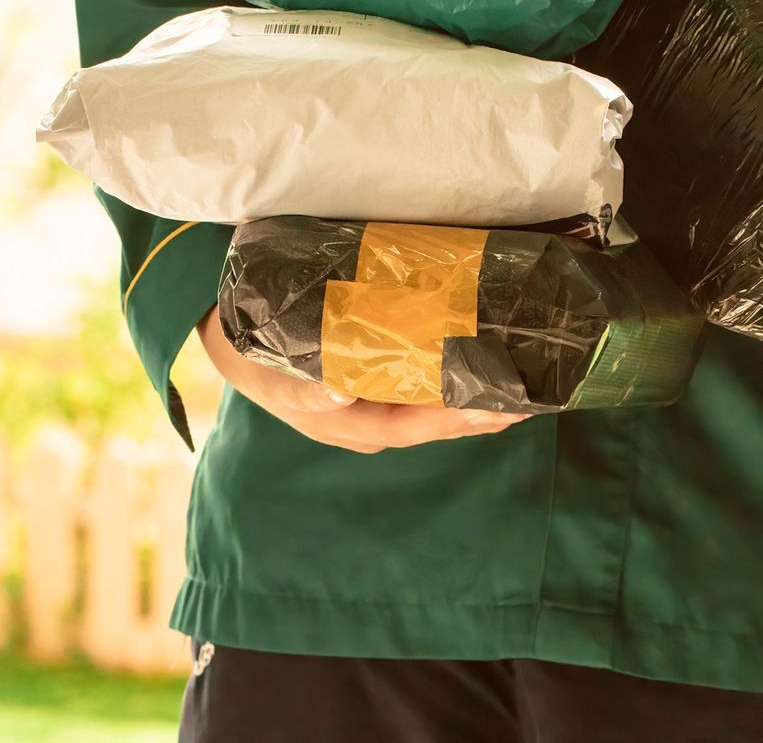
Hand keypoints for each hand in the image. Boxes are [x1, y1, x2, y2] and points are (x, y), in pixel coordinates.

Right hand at [196, 310, 527, 452]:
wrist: (230, 337)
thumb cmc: (259, 358)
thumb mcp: (278, 377)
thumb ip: (308, 391)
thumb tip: (339, 394)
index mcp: (353, 424)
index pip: (421, 425)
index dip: (464, 418)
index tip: (505, 408)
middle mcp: (369, 421)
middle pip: (437, 419)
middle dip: (482, 409)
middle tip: (532, 395)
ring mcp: (372, 403)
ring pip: (432, 402)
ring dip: (472, 391)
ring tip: (516, 377)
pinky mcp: (372, 381)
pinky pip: (418, 383)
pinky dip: (448, 372)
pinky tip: (475, 357)